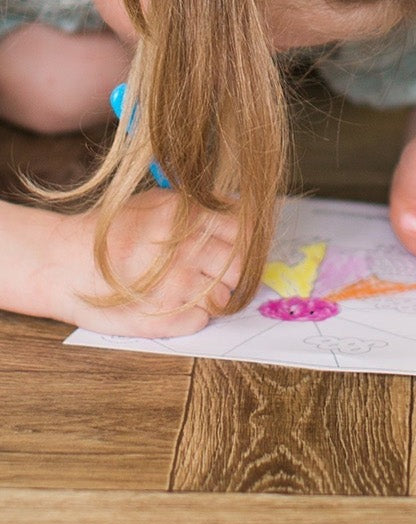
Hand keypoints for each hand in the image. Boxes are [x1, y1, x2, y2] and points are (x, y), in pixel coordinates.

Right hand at [49, 189, 242, 337]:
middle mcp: (186, 250)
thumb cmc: (113, 234)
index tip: (238, 251)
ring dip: (211, 296)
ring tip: (184, 289)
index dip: (246, 244)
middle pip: (241, 268)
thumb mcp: (156, 204)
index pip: (246, 232)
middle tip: (211, 274)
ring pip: (224, 297)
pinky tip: (169, 305)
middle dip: (233, 273)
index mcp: (187, 217)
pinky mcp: (167, 318)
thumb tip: (244, 215)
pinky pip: (202, 320)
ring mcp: (178, 286)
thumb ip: (199, 208)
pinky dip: (193, 316)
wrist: (61, 263)